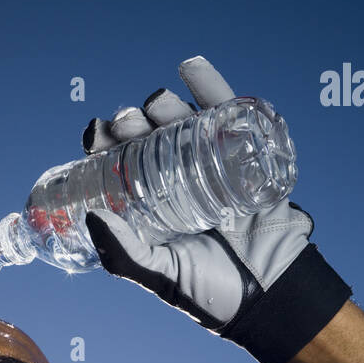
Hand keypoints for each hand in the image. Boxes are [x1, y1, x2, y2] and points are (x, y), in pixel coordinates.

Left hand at [82, 56, 351, 362]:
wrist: (272, 294)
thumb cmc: (213, 293)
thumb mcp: (161, 277)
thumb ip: (125, 255)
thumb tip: (90, 216)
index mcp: (150, 206)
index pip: (119, 164)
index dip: (103, 145)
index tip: (93, 136)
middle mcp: (176, 181)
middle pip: (146, 137)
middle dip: (130, 122)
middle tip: (126, 123)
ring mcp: (211, 164)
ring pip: (180, 121)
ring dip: (162, 105)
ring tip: (155, 106)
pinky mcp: (245, 153)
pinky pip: (227, 112)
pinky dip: (209, 85)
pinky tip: (189, 68)